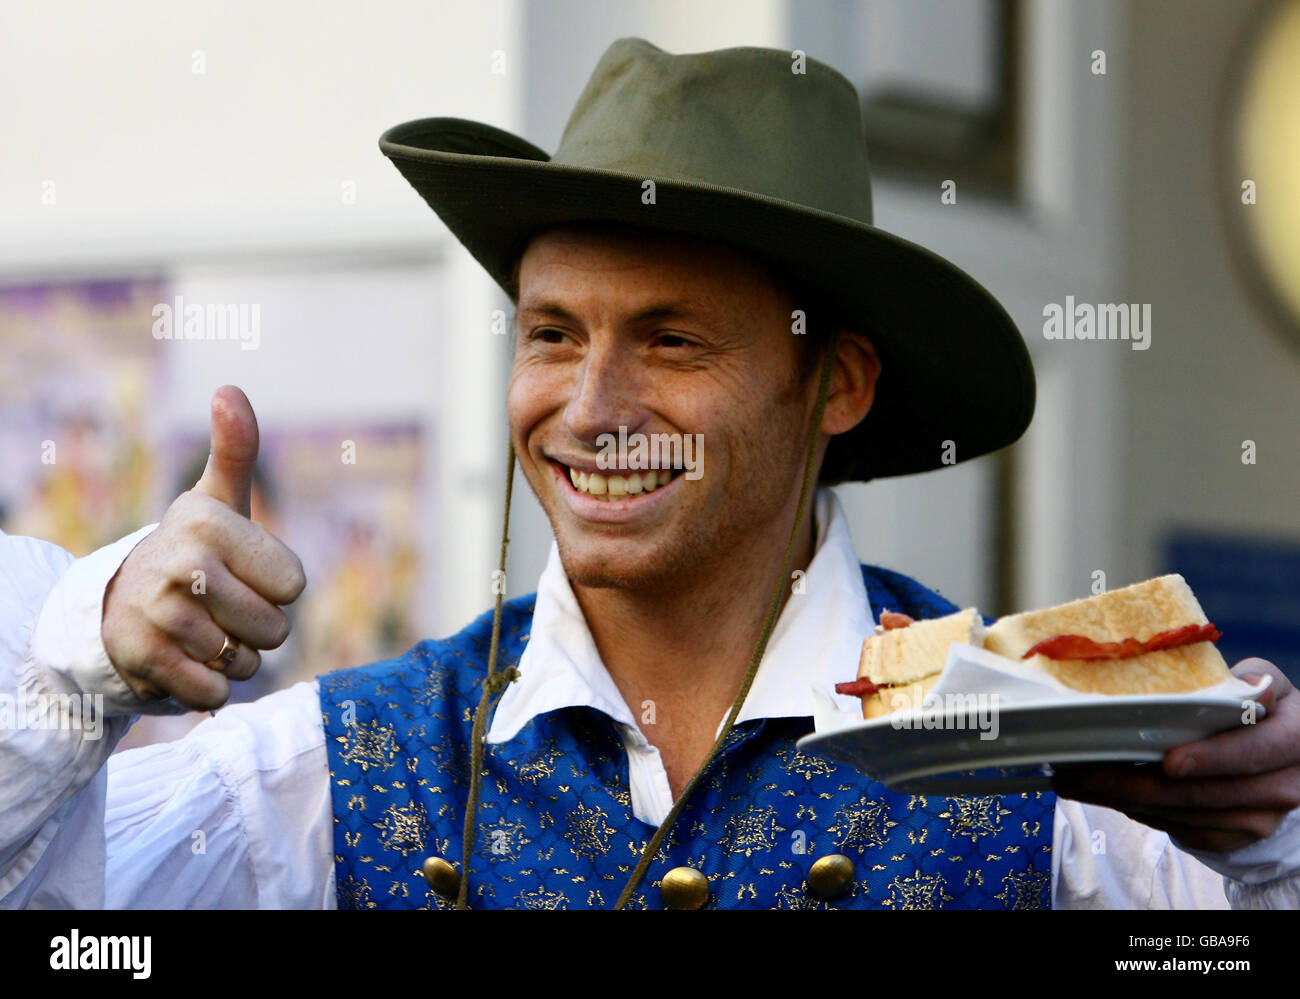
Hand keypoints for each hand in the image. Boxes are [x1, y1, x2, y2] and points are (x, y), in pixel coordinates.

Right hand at [101, 386, 305, 710]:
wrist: (117, 605)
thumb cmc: (191, 550)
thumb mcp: (216, 500)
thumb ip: (235, 448)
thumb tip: (229, 389)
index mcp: (208, 523)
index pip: (293, 585)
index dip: (277, 589)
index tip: (241, 573)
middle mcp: (181, 564)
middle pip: (276, 629)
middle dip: (258, 629)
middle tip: (221, 607)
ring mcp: (160, 613)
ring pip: (246, 662)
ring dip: (234, 660)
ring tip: (201, 632)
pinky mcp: (145, 661)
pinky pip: (214, 693)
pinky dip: (210, 689)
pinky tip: (185, 662)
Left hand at [1051, 659, 1299, 852]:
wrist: (1282, 756)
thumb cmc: (1257, 708)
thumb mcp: (1258, 681)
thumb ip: (1241, 680)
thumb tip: (1220, 679)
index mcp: (1295, 735)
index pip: (1257, 749)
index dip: (1214, 758)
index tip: (1170, 762)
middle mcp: (1287, 783)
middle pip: (1208, 793)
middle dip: (1141, 785)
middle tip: (1086, 773)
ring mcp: (1264, 817)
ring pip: (1188, 816)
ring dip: (1129, 800)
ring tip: (1079, 781)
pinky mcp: (1238, 837)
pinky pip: (1184, 831)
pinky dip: (1143, 814)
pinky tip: (1108, 795)